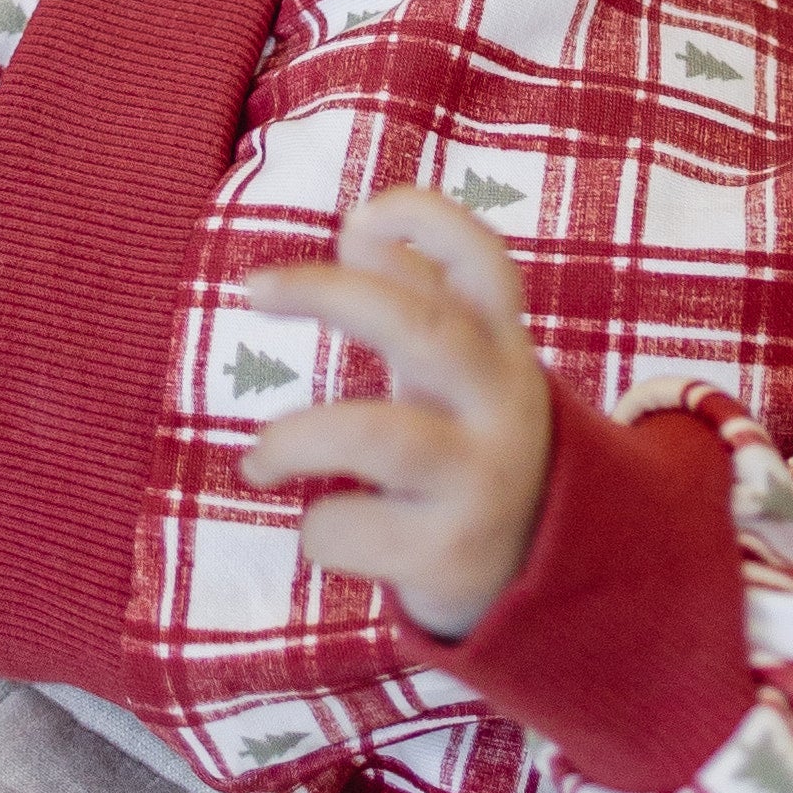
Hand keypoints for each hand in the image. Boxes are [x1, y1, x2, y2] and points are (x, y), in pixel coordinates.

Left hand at [235, 184, 554, 641]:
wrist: (539, 577)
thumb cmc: (469, 447)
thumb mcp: (460, 374)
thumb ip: (419, 301)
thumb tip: (356, 228)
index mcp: (503, 350)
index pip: (485, 264)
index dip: (427, 223)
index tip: (358, 216)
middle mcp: (501, 407)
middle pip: (423, 328)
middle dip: (330, 293)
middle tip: (254, 286)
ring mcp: (479, 481)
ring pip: (376, 435)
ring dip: (294, 440)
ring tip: (258, 462)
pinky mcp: (448, 554)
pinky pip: (352, 526)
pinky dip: (318, 527)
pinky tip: (327, 530)